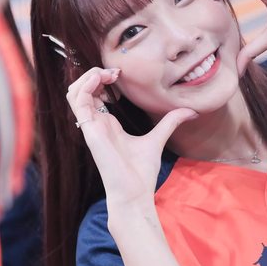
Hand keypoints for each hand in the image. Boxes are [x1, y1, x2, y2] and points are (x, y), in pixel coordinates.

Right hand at [66, 67, 196, 205]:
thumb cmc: (141, 172)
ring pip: (74, 93)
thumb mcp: (158, 139)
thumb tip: (191, 112)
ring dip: (88, 77)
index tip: (121, 75)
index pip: (95, 94)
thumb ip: (170, 122)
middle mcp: (96, 123)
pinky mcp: (89, 130)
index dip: (103, 79)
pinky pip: (78, 101)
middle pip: (81, 90)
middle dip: (94, 74)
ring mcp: (91, 126)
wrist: (134, 193)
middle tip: (115, 73)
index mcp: (107, 123)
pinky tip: (103, 80)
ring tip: (107, 74)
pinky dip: (87, 85)